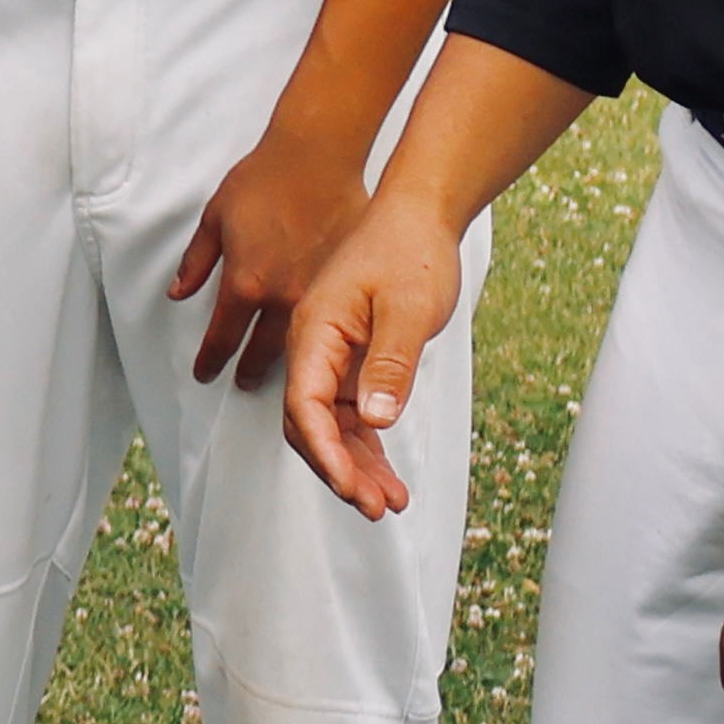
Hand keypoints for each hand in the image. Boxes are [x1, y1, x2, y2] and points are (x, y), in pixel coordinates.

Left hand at [170, 122, 371, 391]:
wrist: (317, 158)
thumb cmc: (264, 180)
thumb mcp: (215, 217)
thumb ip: (196, 261)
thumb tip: (178, 293)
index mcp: (245, 282)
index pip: (223, 337)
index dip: (211, 360)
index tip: (206, 373)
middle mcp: (282, 298)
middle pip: (262, 352)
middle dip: (249, 370)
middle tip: (242, 382)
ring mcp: (319, 294)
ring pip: (301, 344)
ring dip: (287, 363)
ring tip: (280, 374)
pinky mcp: (347, 285)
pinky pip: (334, 322)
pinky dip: (325, 338)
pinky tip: (323, 346)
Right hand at [281, 188, 476, 517]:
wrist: (419, 216)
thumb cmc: (408, 251)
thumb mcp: (407, 310)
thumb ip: (389, 365)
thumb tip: (374, 421)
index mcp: (314, 330)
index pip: (304, 404)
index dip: (324, 451)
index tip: (350, 487)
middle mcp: (316, 347)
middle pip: (310, 423)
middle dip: (339, 469)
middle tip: (374, 506)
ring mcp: (334, 356)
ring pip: (333, 425)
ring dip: (356, 465)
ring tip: (389, 502)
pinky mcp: (356, 361)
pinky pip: (353, 414)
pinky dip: (369, 446)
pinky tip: (389, 476)